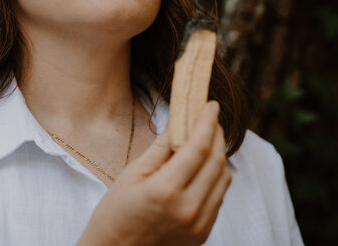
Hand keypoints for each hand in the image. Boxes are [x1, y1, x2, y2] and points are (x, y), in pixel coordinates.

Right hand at [77, 101, 230, 245]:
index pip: (198, 147)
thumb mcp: (131, 174)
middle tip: (209, 118)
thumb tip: (179, 122)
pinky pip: (218, 197)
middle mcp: (188, 209)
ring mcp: (198, 225)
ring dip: (218, 155)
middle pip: (216, 161)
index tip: (210, 105)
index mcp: (165, 190)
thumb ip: (160, 148)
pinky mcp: (202, 233)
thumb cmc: (114, 213)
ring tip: (205, 140)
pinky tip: (202, 166)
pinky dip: (215, 176)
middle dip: (216, 134)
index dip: (207, 122)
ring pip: (223, 179)